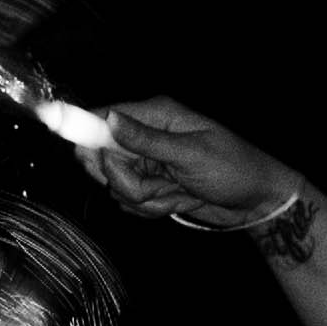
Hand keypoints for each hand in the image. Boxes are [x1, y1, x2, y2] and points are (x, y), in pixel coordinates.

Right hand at [90, 97, 321, 243]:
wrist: (256, 201)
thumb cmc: (233, 169)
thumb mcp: (190, 153)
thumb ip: (145, 139)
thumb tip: (108, 119)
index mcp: (156, 115)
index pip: (103, 117)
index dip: (83, 131)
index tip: (70, 142)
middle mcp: (146, 136)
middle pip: (101, 158)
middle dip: (124, 180)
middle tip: (153, 182)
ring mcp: (147, 163)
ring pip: (115, 186)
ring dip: (144, 198)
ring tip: (176, 192)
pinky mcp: (151, 186)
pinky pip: (129, 202)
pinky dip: (151, 209)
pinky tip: (176, 202)